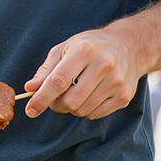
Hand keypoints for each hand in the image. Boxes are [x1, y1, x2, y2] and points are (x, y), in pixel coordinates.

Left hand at [23, 28, 146, 119]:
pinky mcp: (124, 95)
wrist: (130, 46)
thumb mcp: (65, 49)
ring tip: (74, 92)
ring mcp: (117, 82)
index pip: (58, 81)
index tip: (30, 110)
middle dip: (56, 105)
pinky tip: (89, 95)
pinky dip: (86, 110)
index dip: (41, 99)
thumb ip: (46, 70)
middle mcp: (104, 65)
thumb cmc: (91, 47)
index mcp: (84, 50)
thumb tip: (30, 88)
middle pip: (70, 101)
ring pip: (82, 110)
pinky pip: (96, 114)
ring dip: (71, 107)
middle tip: (55, 98)